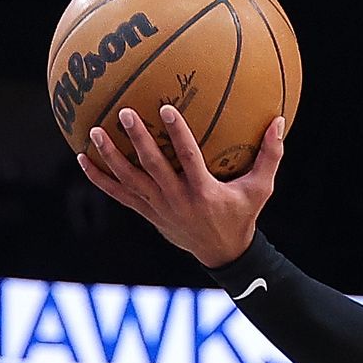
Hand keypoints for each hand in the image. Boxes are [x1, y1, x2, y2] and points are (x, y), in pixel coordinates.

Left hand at [77, 105, 285, 267]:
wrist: (222, 253)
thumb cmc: (242, 215)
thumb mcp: (261, 189)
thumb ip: (270, 155)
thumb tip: (280, 120)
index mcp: (204, 192)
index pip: (188, 159)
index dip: (177, 134)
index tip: (166, 108)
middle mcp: (177, 200)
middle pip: (153, 167)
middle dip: (138, 140)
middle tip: (125, 113)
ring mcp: (158, 207)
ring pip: (130, 180)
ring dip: (111, 157)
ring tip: (95, 132)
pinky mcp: (147, 213)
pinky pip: (119, 194)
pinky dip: (100, 178)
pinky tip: (83, 159)